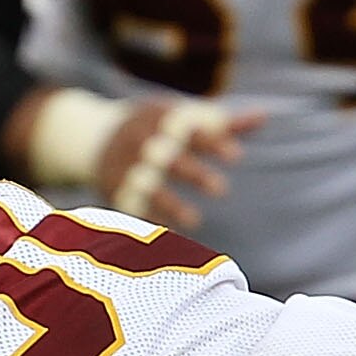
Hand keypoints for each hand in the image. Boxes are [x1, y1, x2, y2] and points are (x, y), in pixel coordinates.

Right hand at [19, 87, 258, 229]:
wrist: (92, 137)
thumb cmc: (154, 128)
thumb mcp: (181, 117)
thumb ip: (221, 122)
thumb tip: (263, 116)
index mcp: (158, 117)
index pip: (187, 127)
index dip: (211, 141)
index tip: (236, 156)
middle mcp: (137, 139)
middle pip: (165, 155)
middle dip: (192, 172)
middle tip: (222, 190)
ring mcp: (121, 166)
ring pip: (145, 186)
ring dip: (169, 204)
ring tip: (196, 221)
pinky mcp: (110, 191)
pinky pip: (129, 209)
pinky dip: (148, 223)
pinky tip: (170, 238)